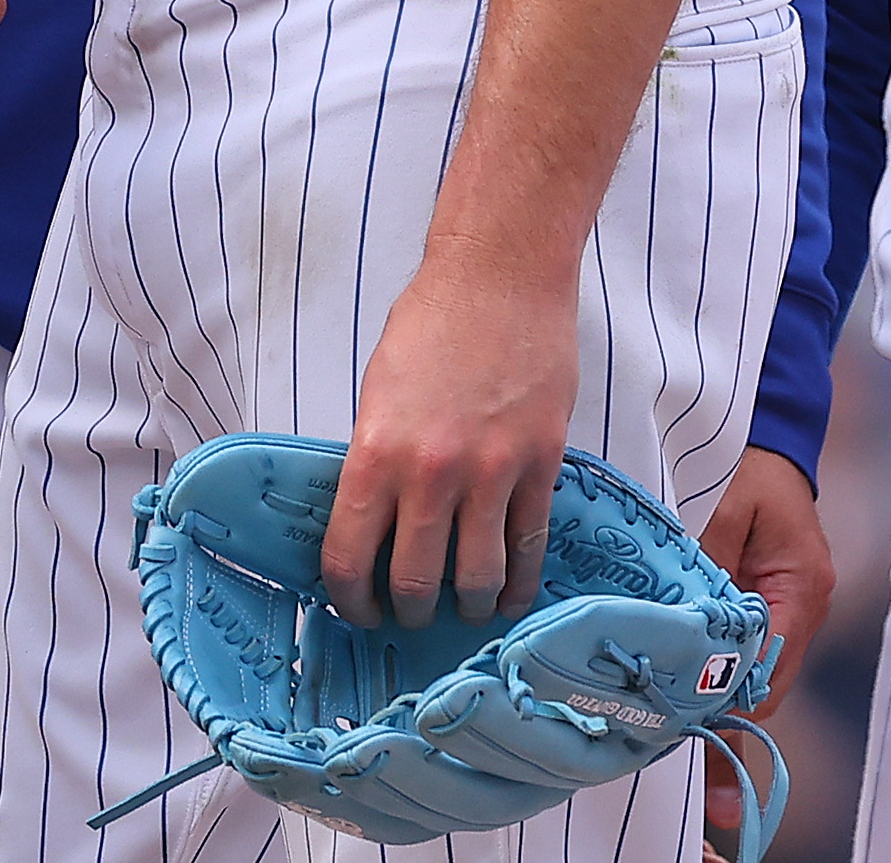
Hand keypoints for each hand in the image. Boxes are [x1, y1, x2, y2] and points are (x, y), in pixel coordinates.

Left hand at [323, 257, 577, 627]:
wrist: (499, 276)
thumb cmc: (432, 323)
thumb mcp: (378, 393)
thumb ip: (378, 461)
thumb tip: (377, 525)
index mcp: (376, 450)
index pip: (350, 557)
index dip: (350, 601)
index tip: (358, 610)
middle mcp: (430, 472)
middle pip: (417, 583)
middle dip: (411, 612)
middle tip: (412, 613)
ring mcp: (491, 471)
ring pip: (478, 578)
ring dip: (469, 605)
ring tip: (464, 606)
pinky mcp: (540, 464)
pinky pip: (529, 547)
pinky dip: (519, 583)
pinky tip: (511, 594)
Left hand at [697, 447, 830, 838]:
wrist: (760, 425)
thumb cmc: (743, 455)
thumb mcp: (723, 502)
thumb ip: (707, 562)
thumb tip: (687, 626)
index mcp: (801, 588)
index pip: (768, 669)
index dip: (729, 705)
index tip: (691, 739)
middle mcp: (795, 608)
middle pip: (759, 687)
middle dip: (726, 736)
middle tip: (713, 815)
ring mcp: (777, 609)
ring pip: (744, 677)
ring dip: (713, 715)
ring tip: (692, 787)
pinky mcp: (752, 602)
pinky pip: (730, 653)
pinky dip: (705, 680)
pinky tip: (676, 718)